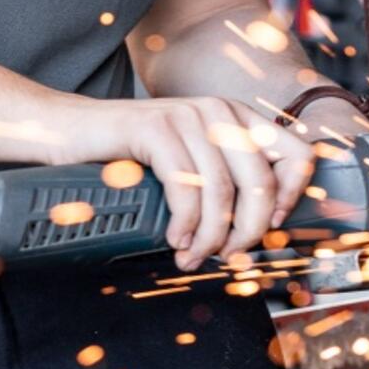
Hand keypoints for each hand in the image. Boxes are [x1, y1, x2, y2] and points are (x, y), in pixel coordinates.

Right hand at [63, 96, 318, 270]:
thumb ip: (224, 182)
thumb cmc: (132, 156)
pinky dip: (184, 223)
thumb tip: (258, 232)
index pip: (298, 153)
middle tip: (227, 257)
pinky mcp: (156, 127)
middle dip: (247, 231)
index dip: (292, 196)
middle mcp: (220, 110)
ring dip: (210, 236)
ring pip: (222, 191)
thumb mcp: (189, 163)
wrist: (71, 130)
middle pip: (261, 181)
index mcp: (238, 117)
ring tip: (193, 256)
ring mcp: (188, 115)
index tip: (271, 228)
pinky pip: (186, 188)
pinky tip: (175, 239)